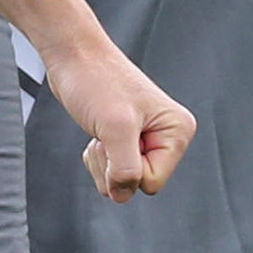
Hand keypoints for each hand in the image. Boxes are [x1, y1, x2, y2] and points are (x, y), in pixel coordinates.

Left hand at [41, 40, 194, 202]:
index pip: (152, 182)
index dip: (125, 168)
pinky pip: (112, 169)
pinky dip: (98, 156)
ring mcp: (147, 138)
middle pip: (138, 183)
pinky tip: (99, 130)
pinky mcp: (126, 139)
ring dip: (103, 162)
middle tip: (107, 132)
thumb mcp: (115, 128)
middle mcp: (167, 136)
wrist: (74, 57)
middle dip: (113, 166)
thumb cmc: (97, 81)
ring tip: (103, 129)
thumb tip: (123, 195)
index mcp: (178, 131)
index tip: (116, 137)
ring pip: (123, 180)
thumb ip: (125, 169)